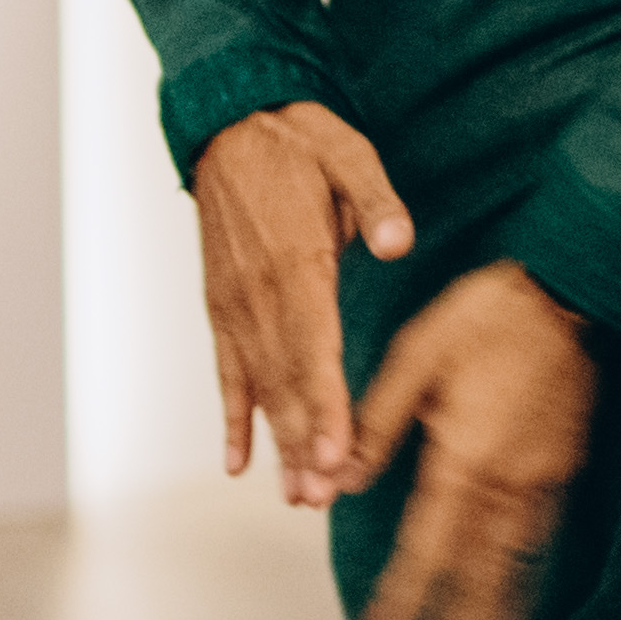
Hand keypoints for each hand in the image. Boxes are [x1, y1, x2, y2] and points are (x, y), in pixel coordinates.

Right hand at [195, 102, 412, 501]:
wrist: (228, 123)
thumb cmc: (296, 140)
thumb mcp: (347, 154)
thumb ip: (375, 201)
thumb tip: (398, 241)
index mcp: (296, 261)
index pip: (313, 347)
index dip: (324, 405)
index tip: (334, 452)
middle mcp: (260, 292)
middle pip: (285, 381)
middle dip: (304, 442)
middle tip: (320, 496)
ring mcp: (235, 303)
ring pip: (258, 386)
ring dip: (276, 442)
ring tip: (295, 494)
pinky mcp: (221, 305)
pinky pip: (226, 370)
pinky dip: (232, 417)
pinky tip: (239, 461)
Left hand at [350, 261, 598, 619]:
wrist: (566, 289)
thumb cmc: (486, 313)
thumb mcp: (414, 358)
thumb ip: (377, 426)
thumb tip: (341, 481)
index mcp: (461, 457)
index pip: (425, 549)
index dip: (405, 602)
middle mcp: (504, 480)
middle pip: (477, 575)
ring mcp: (540, 477)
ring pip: (514, 563)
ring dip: (497, 618)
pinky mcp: (564, 464)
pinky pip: (542, 534)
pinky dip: (526, 574)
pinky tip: (517, 598)